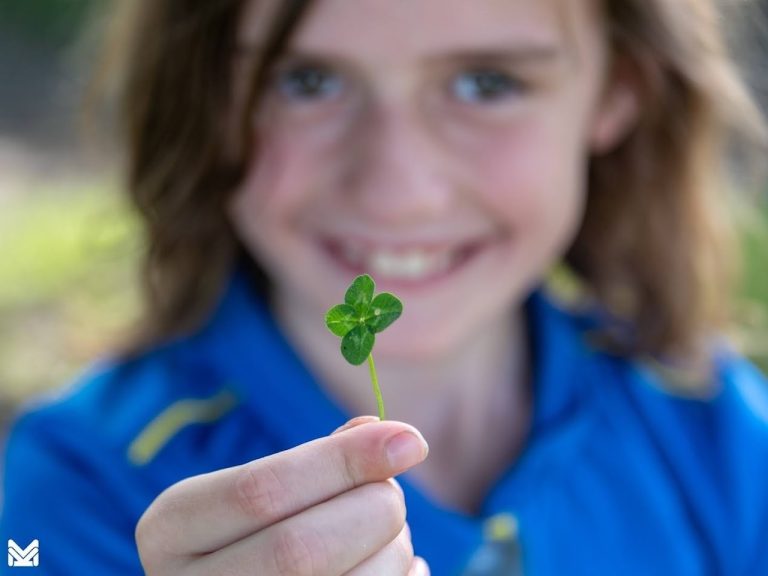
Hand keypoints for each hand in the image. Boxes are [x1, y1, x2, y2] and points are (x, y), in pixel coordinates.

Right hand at [136, 416, 430, 574]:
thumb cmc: (257, 532)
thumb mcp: (258, 492)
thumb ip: (316, 461)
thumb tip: (390, 436)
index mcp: (171, 529)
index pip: (260, 490)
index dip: (343, 461)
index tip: (409, 440)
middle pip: (302, 548)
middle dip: (373, 509)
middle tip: (393, 494)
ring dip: (393, 550)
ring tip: (385, 535)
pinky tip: (391, 567)